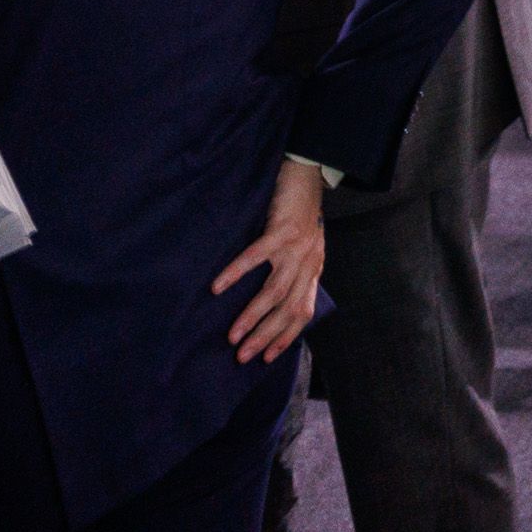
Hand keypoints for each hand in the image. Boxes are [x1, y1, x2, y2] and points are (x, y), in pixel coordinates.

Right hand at [216, 159, 328, 363]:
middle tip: (243, 356)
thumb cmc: (299, 212)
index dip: (286, 336)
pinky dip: (237, 273)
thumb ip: (293, 272)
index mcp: (313, 268)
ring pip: (275, 291)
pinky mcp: (282, 230)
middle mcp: (308, 262)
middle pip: (288, 308)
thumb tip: (270, 303)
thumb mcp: (304, 247)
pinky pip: (257, 256)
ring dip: (253, 316)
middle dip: (266, 335)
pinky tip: (219, 287)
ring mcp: (296, 247)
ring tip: (233, 335)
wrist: (309, 174)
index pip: (303, 312)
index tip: (266, 358)